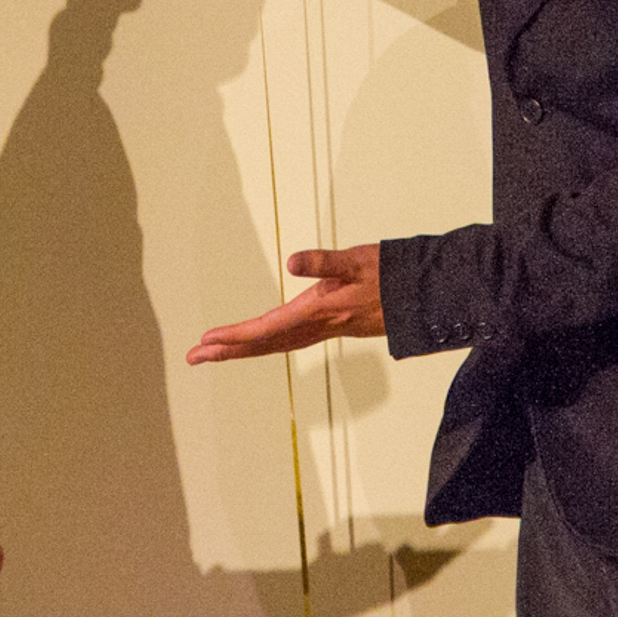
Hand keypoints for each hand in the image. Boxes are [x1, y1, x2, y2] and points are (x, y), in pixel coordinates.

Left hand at [188, 243, 384, 363]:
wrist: (424, 297)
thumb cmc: (390, 274)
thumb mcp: (358, 260)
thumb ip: (326, 261)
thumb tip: (293, 261)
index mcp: (320, 310)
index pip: (269, 328)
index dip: (237, 335)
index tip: (208, 340)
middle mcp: (319, 325)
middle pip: (266, 343)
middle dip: (229, 351)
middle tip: (193, 357)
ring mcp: (325, 329)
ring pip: (276, 344)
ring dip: (243, 349)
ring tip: (213, 352)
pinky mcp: (331, 326)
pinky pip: (289, 339)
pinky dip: (266, 342)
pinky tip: (256, 341)